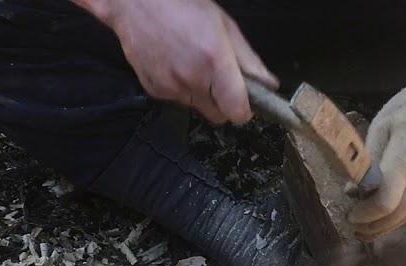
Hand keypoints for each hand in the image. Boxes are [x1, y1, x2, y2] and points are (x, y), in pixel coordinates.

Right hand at [99, 0, 274, 124]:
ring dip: (200, 94)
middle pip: (217, 115)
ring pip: (196, 107)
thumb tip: (268, 84)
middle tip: (218, 78)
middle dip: (222, 102)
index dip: (244, 110)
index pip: (236, 111)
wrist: (137, 2)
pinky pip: (175, 99)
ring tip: (192, 62)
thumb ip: (248, 60)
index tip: (244, 102)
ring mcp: (170, 87)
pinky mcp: (153, 89)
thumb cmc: (183, 5)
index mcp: (214, 62)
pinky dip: (179, 88)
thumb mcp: (225, 25)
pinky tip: (174, 63)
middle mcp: (192, 80)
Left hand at [348, 75, 405, 239]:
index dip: (363, 216)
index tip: (351, 216)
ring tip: (368, 227)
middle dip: (373, 226)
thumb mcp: (382, 126)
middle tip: (355, 228)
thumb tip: (355, 190)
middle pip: (395, 217)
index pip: (382, 205)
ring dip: (387, 224)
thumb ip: (369, 162)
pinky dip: (403, 212)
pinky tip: (390, 212)